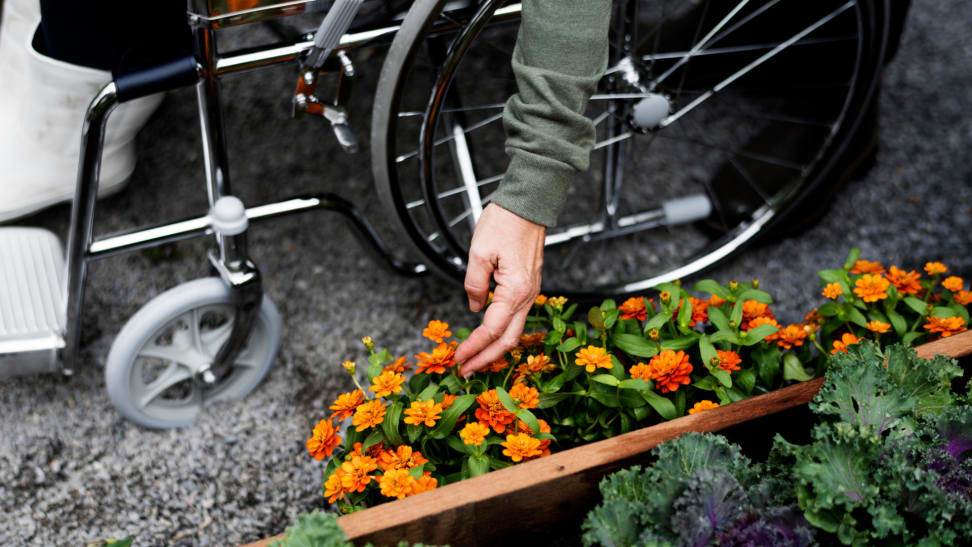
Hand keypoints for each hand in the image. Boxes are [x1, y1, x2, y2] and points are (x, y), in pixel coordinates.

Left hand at [455, 203, 545, 376]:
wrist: (529, 204)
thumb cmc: (505, 222)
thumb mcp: (479, 252)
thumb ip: (474, 284)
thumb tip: (473, 307)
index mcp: (515, 290)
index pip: (491, 329)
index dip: (473, 347)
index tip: (458, 359)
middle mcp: (528, 295)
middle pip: (508, 340)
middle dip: (486, 359)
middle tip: (465, 370)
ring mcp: (531, 291)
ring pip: (514, 331)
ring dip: (494, 348)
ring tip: (474, 359)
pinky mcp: (529, 286)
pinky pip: (516, 317)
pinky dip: (501, 332)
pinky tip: (487, 336)